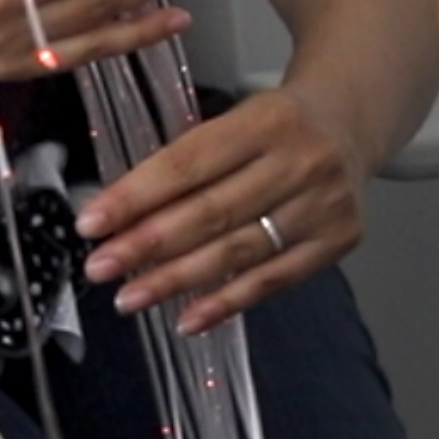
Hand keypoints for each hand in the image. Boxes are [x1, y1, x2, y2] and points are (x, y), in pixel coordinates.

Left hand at [75, 85, 366, 334]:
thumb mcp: (231, 120)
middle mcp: (300, 161)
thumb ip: (182, 162)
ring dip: (177, 280)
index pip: (188, 164)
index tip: (91, 223)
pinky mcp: (337, 241)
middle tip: (100, 267)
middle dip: (147, 244)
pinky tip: (186, 319)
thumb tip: (112, 213)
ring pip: (238, 251)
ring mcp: (323, 205)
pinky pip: (272, 280)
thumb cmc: (271, 127)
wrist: (347, 125)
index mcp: (265, 119)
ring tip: (130, 298)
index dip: (136, 196)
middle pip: (211, 211)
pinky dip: (226, 303)